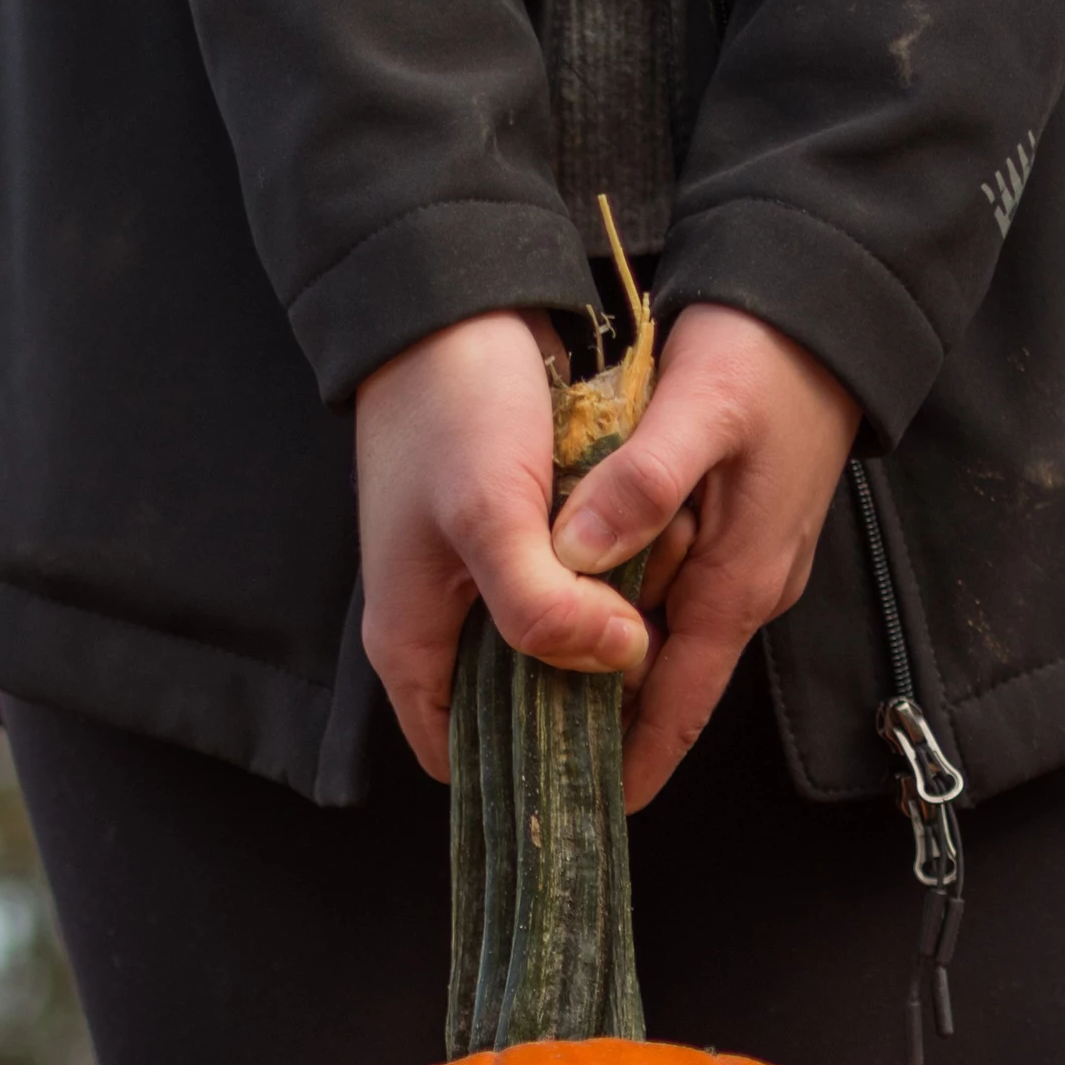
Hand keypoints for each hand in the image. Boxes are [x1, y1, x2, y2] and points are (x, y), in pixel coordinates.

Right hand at [356, 310, 650, 781]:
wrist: (452, 291)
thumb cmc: (452, 406)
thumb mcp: (492, 515)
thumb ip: (546, 608)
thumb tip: (619, 660)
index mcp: (411, 645)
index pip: (462, 762)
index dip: (527, 773)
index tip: (603, 762)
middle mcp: (440, 626)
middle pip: (517, 713)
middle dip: (581, 704)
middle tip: (645, 679)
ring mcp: (477, 583)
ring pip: (550, 654)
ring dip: (602, 645)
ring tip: (653, 621)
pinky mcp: (516, 541)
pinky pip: (568, 597)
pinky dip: (606, 594)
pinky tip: (647, 577)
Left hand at [552, 303, 858, 809]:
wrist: (826, 296)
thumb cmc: (770, 353)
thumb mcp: (701, 410)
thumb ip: (640, 485)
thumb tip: (578, 555)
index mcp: (738, 585)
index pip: (680, 708)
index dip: (635, 763)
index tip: (590, 809)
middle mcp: (745, 589)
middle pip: (664, 680)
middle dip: (604, 717)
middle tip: (527, 742)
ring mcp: (742, 559)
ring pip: (661, 630)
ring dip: (605, 655)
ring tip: (526, 677)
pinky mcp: (734, 525)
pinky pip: (670, 584)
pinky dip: (621, 600)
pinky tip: (571, 590)